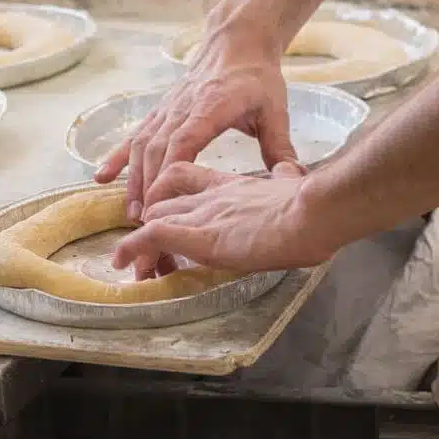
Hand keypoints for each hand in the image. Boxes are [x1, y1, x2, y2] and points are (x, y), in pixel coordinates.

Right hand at [93, 29, 293, 222]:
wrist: (236, 42)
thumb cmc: (256, 77)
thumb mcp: (275, 110)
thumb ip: (280, 146)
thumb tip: (291, 178)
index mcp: (209, 107)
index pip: (183, 142)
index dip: (170, 172)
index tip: (164, 201)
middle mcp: (180, 109)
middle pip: (155, 150)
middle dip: (147, 187)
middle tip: (145, 222)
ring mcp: (166, 110)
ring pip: (140, 146)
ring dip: (132, 179)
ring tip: (130, 211)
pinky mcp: (159, 112)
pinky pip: (133, 136)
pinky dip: (117, 158)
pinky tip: (101, 178)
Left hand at [113, 161, 334, 276]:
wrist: (315, 212)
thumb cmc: (315, 204)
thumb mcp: (294, 184)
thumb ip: (285, 178)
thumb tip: (292, 173)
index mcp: (232, 184)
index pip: (186, 178)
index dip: (169, 194)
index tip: (163, 215)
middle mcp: (210, 196)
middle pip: (164, 201)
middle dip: (150, 223)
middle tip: (148, 251)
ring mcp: (203, 214)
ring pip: (153, 217)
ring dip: (139, 242)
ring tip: (132, 265)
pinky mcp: (199, 234)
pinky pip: (152, 236)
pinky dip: (132, 249)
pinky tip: (122, 262)